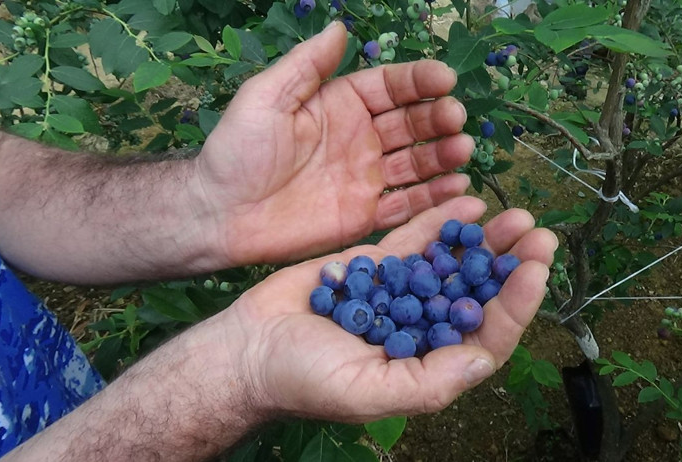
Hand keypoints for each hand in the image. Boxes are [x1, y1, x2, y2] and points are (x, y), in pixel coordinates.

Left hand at [196, 22, 471, 266]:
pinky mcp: (365, 216)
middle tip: (455, 118)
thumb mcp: (265, 97)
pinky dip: (434, 197)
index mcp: (340, 105)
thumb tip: (340, 27)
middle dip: (438, 118)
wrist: (219, 214)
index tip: (445, 78)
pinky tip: (458, 187)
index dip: (418, 81)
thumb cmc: (237, 151)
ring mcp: (366, 178)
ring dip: (443, 155)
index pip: (390, 88)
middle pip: (411, 123)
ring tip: (462, 149)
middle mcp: (361, 138)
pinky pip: (407, 205)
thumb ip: (306, 66)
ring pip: (416, 163)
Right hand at [228, 197, 556, 421]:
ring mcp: (402, 293)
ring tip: (514, 215)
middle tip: (537, 232)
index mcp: (430, 363)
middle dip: (510, 263)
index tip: (535, 269)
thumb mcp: (366, 392)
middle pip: (478, 293)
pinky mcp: (379, 265)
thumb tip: (484, 359)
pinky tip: (469, 204)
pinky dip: (442, 223)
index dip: (515, 303)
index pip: (485, 334)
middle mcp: (424, 327)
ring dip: (484, 240)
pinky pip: (417, 240)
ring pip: (453, 263)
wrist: (248, 348)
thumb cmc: (303, 380)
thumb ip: (428, 381)